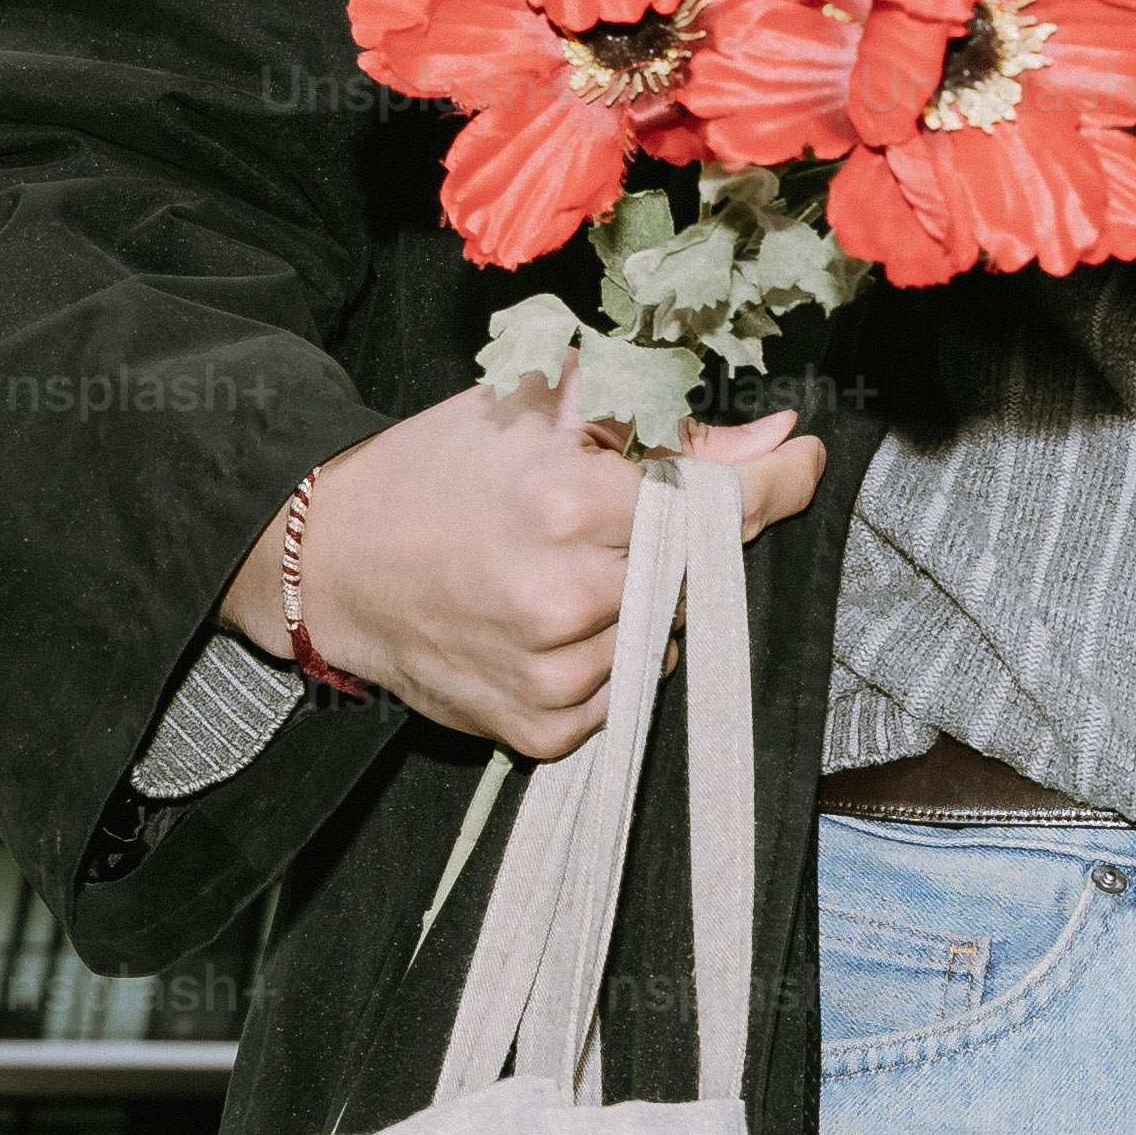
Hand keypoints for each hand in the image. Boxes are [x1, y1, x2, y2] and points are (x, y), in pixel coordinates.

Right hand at [237, 382, 828, 759]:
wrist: (335, 558)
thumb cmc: (444, 468)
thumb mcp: (547, 405)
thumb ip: (671, 419)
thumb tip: (776, 437)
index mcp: (569, 504)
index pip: (723, 505)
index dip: (777, 482)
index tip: (800, 463)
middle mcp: (565, 599)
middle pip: (698, 574)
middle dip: (681, 541)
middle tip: (617, 516)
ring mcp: (552, 675)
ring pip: (665, 637)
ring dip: (642, 603)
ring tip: (567, 570)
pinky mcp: (536, 729)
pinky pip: (623, 699)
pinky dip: (607, 662)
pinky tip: (550, 624)